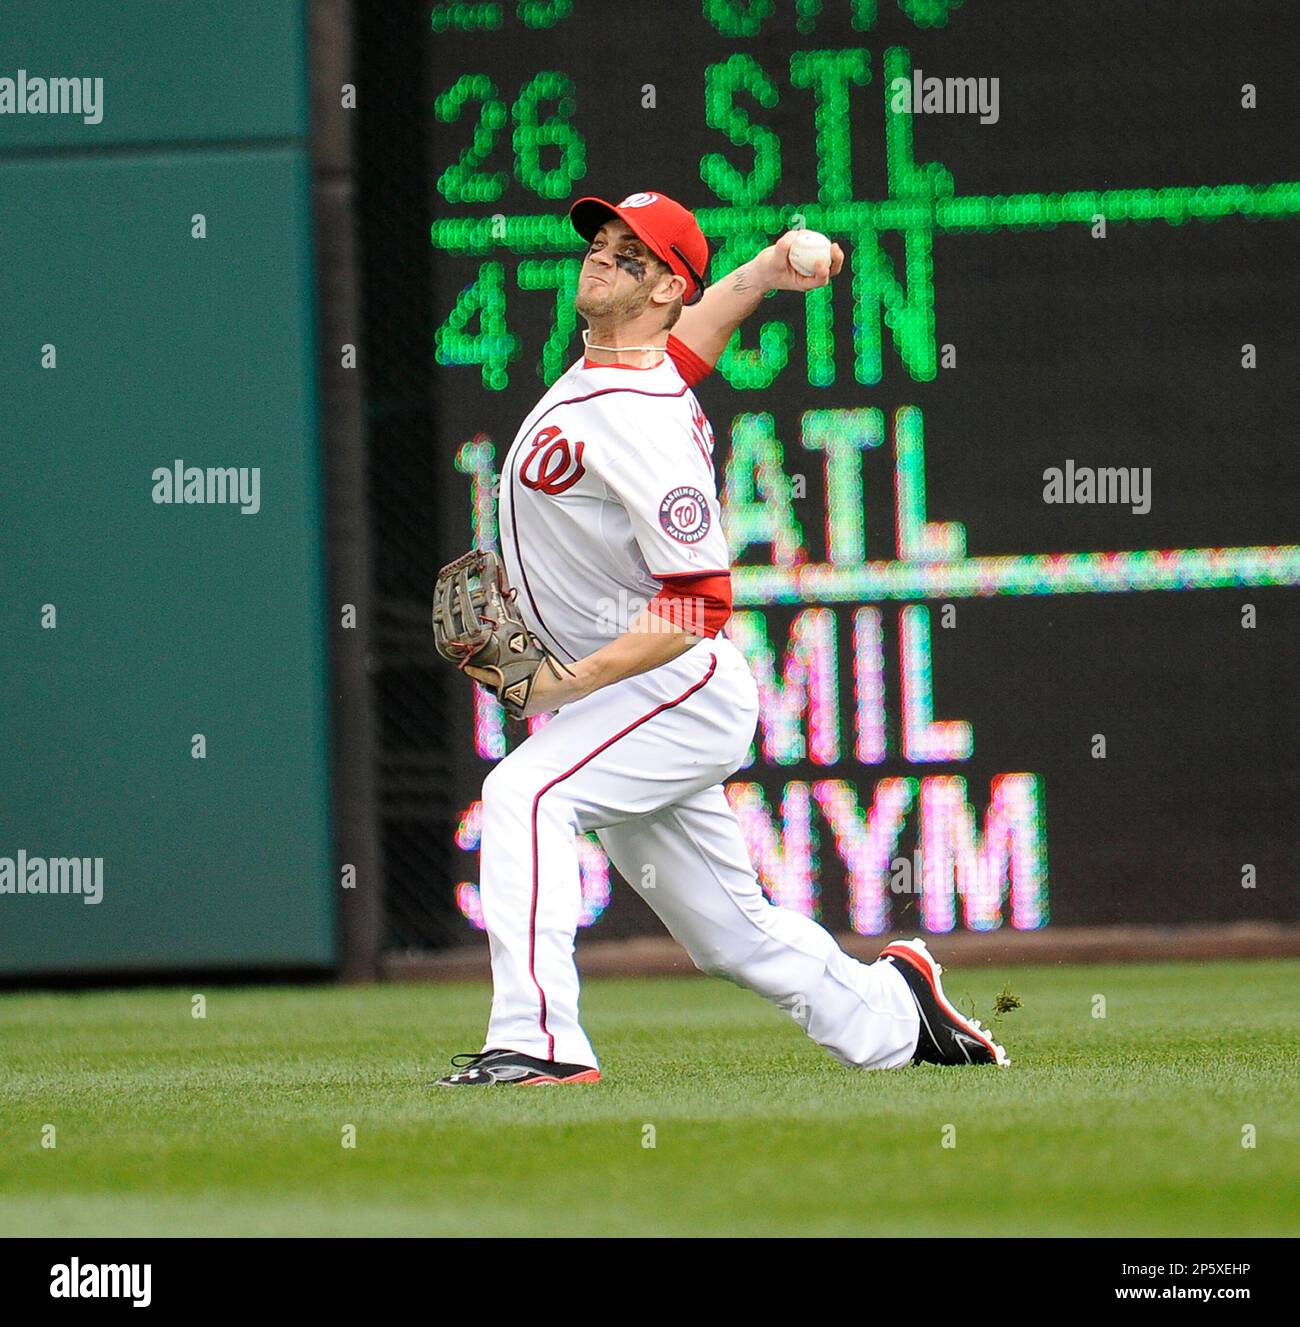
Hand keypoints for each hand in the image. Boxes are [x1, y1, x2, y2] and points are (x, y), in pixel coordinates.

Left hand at [463, 656, 585, 717]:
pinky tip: (520, 691)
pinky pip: (513, 705)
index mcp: (512, 682)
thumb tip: (507, 646)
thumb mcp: (531, 659)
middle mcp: (512, 697)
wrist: (569, 686)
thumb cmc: (553, 671)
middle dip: (491, 681)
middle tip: (489, 673)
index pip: (487, 676)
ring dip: (503, 690)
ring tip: (512, 681)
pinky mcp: (525, 713)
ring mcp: (518, 707)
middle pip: (494, 689)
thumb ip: (516, 658)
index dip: (476, 672)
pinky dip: (514, 698)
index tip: (467, 668)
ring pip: (503, 698)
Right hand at [759, 230, 844, 292]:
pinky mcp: (810, 253)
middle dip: (837, 259)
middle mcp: (812, 274)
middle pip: (831, 269)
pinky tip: (805, 234)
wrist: (764, 268)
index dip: (823, 272)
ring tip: (820, 239)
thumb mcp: (772, 261)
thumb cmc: (767, 269)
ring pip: (827, 256)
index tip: (819, 262)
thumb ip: (782, 250)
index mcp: (805, 283)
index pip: (820, 280)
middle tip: (834, 246)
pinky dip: (813, 238)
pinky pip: (816, 245)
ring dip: (829, 247)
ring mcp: (812, 264)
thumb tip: (794, 236)